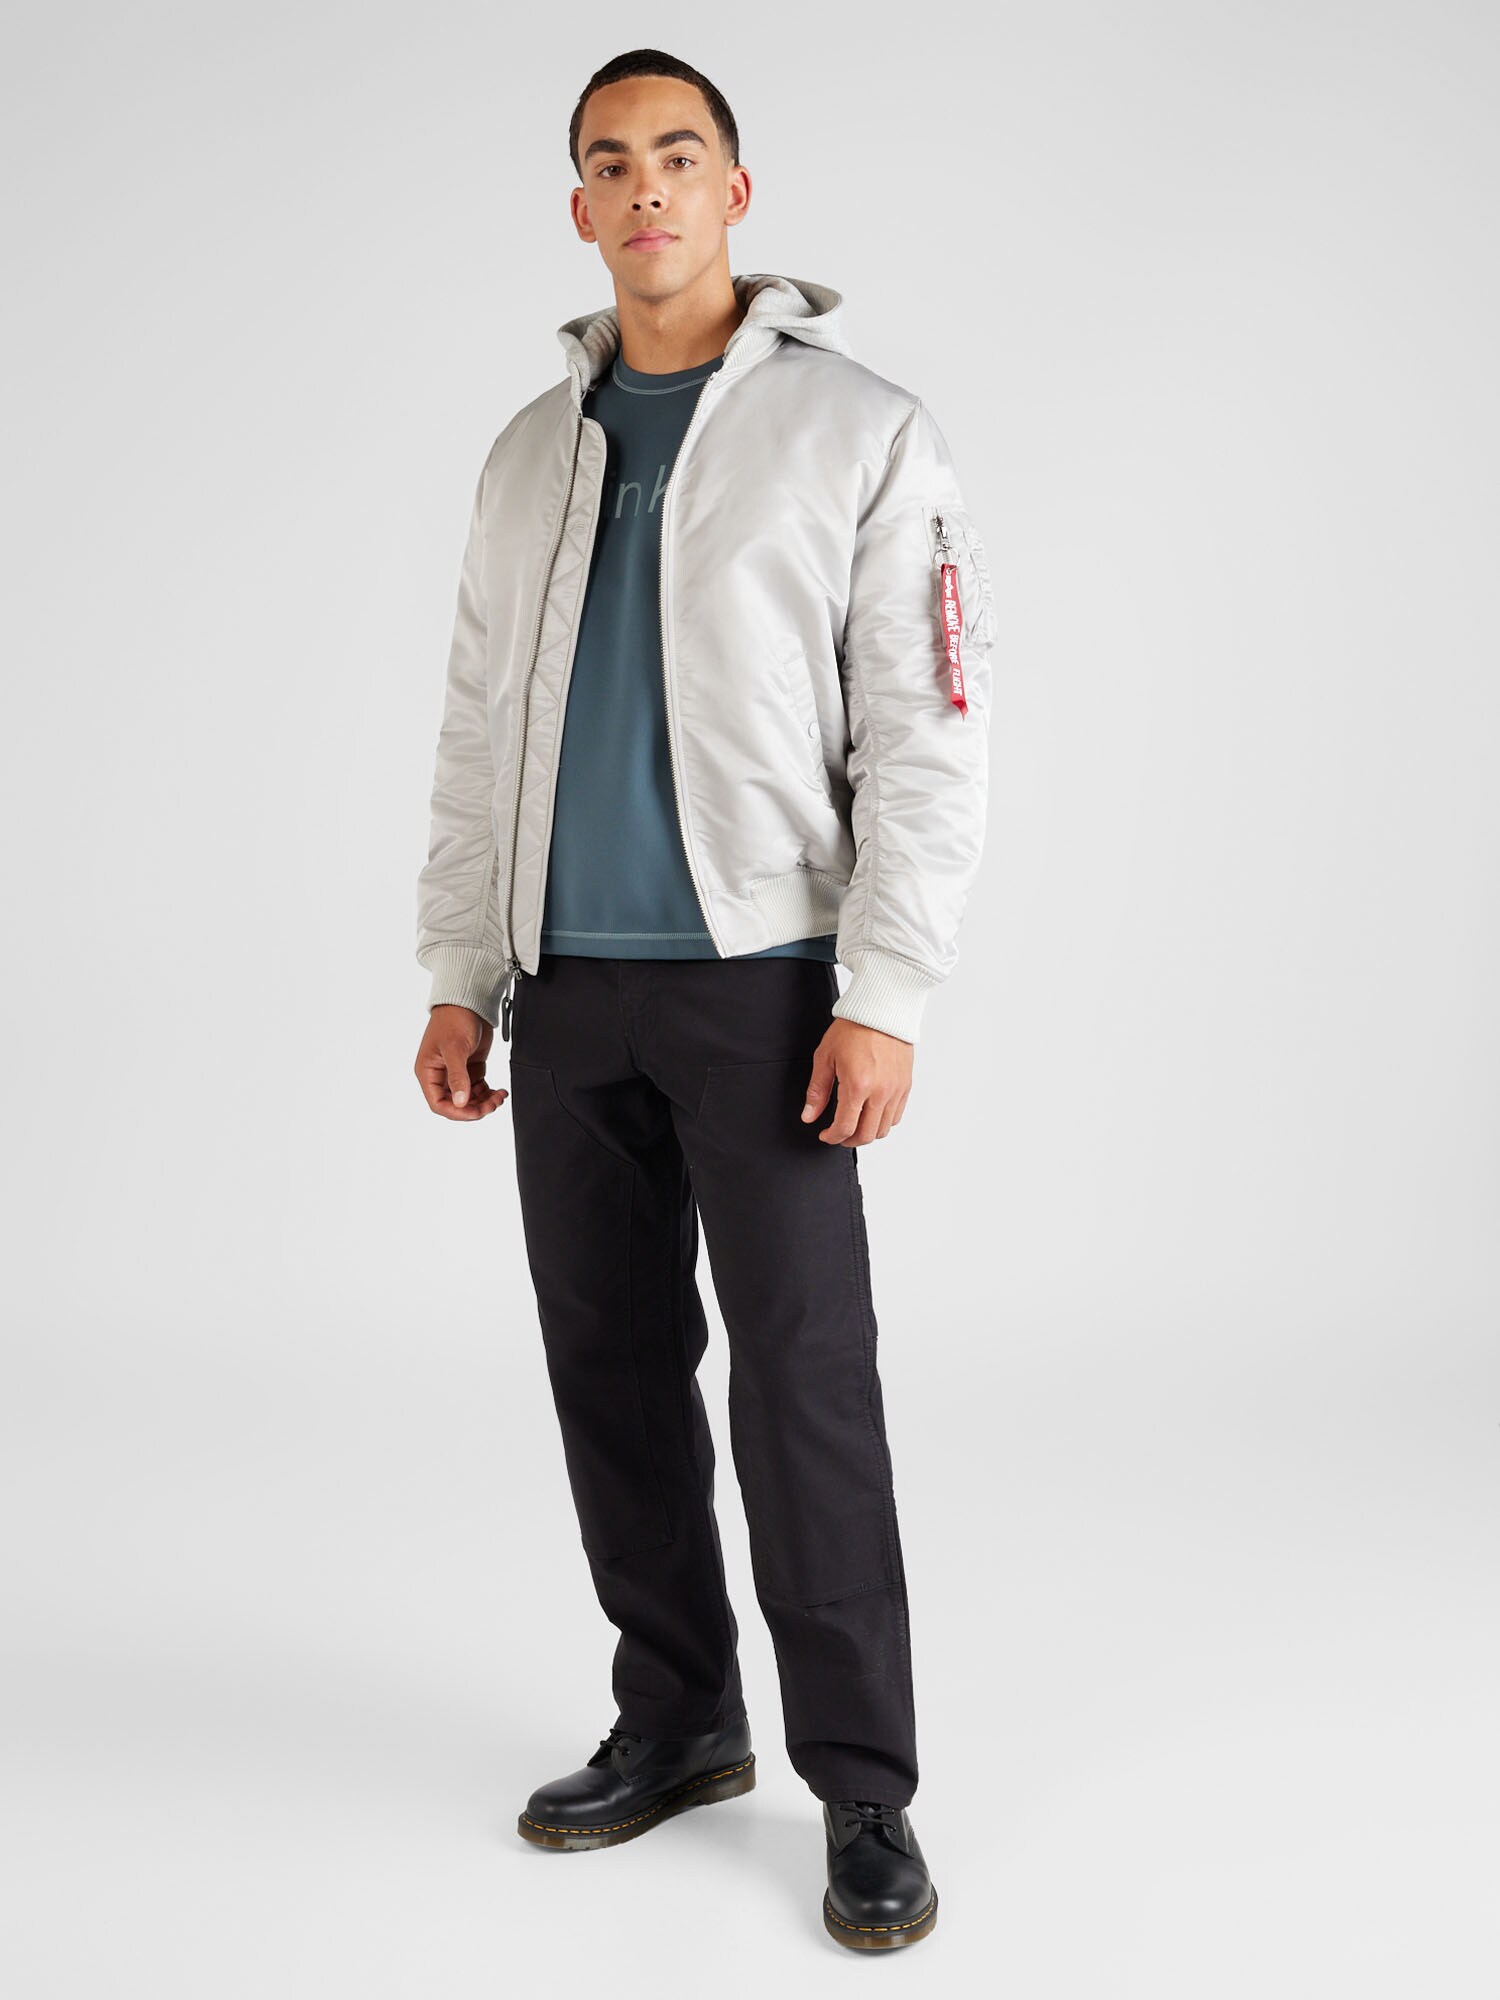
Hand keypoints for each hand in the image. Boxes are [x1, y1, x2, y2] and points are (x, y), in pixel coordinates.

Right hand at [415, 1005, 507, 1120]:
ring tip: (499, 1097)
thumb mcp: (455, 1049)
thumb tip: (460, 1102)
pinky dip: (489, 1093)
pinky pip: (478, 1089)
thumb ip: (458, 1077)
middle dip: (475, 1108)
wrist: (469, 1002)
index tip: (475, 1112)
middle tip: (492, 1104)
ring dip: (484, 1102)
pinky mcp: (470, 1068)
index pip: (438, 1103)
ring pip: (469, 1099)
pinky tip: (499, 1091)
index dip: (457, 1112)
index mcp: (428, 1072)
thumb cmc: (454, 1019)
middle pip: (456, 1104)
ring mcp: (456, 1072)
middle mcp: (440, 1075)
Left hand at [801, 1018, 911, 1144]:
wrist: (882, 1010)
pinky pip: (897, 1116)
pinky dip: (883, 1122)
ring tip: (855, 1125)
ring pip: (884, 1129)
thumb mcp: (825, 1057)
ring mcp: (896, 1090)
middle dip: (849, 1140)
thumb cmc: (853, 1028)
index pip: (846, 1127)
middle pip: (867, 1135)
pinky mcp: (906, 1085)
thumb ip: (817, 1091)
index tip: (826, 1135)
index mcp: (858, 1085)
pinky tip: (871, 1114)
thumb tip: (809, 1115)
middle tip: (838, 1135)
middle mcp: (881, 1091)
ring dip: (867, 1133)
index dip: (832, 1137)